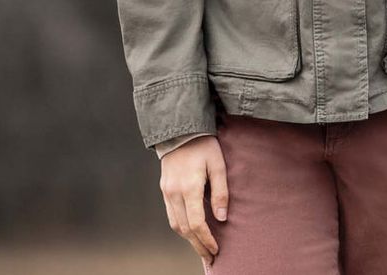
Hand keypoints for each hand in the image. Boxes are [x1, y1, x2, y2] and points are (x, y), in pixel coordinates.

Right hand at [159, 134, 228, 267]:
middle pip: (185, 228)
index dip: (206, 239)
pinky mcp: (164, 188)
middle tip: (209, 257)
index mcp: (189, 187)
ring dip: (188, 238)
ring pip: (175, 224)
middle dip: (197, 245)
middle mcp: (175, 192)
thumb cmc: (203, 144)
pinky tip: (190, 230)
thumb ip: (221, 192)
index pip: (196, 223)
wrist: (180, 129)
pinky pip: (171, 214)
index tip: (216, 248)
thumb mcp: (218, 165)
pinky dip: (180, 226)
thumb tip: (222, 218)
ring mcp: (167, 191)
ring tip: (201, 247)